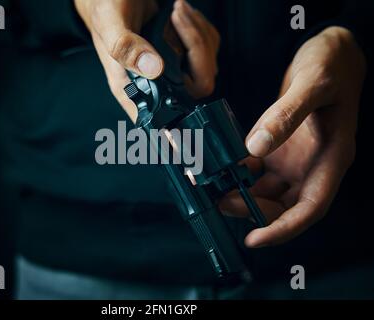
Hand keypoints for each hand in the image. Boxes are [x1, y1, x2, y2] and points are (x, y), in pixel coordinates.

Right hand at [74, 0, 219, 120]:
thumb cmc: (104, 9)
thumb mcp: (110, 24)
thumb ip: (125, 46)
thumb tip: (153, 69)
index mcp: (133, 87)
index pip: (165, 116)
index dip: (183, 114)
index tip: (186, 89)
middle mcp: (154, 82)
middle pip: (198, 86)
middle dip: (198, 49)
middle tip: (179, 20)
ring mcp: (171, 69)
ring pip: (207, 65)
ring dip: (198, 32)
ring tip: (176, 12)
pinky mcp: (182, 54)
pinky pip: (207, 49)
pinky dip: (200, 29)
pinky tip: (182, 18)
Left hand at [220, 27, 365, 247]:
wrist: (330, 52)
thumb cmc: (332, 66)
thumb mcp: (312, 85)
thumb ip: (286, 115)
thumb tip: (255, 147)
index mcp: (332, 159)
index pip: (310, 207)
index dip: (284, 229)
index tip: (255, 238)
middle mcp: (313, 165)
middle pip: (284, 205)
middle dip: (254, 211)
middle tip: (222, 201)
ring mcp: (295, 158)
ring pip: (268, 190)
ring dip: (243, 194)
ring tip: (216, 188)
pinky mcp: (280, 148)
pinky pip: (257, 169)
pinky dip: (239, 173)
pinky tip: (222, 168)